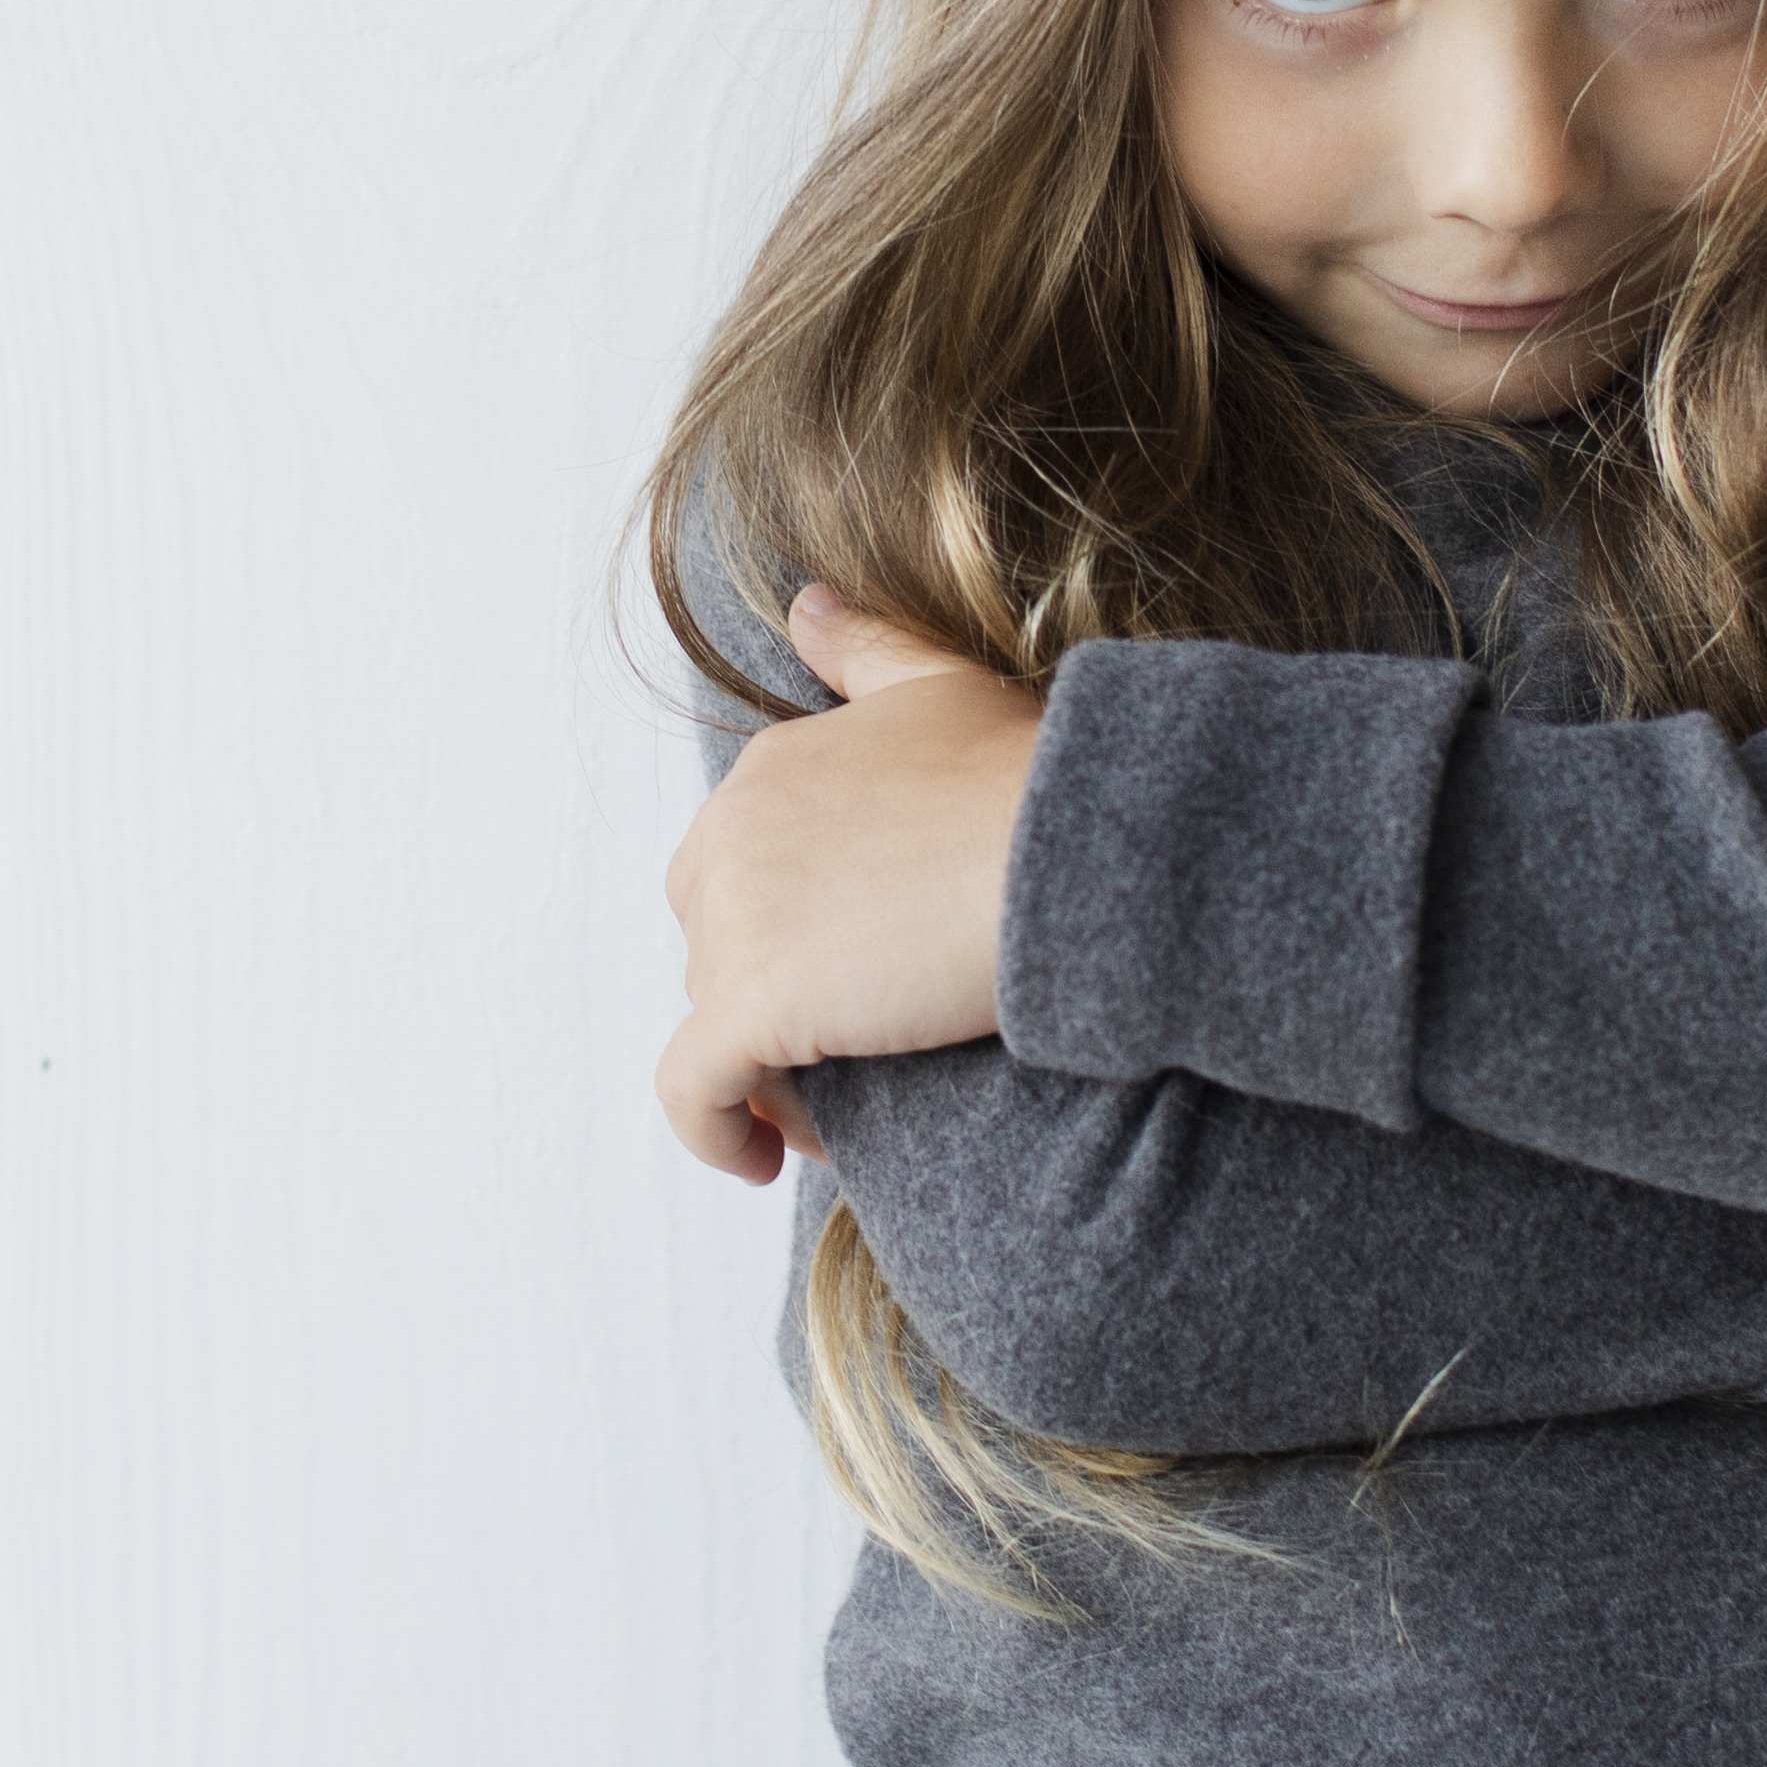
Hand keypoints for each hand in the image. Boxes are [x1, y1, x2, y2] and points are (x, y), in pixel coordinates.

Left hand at [653, 583, 1043, 1182]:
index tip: (857, 979)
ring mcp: (733, 920)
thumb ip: (867, 650)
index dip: (790, 933)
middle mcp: (730, 833)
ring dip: (768, 1069)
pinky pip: (694, 1091)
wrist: (1072, 855)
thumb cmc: (1034, 779)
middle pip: (717, 943)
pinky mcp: (748, 1009)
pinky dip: (715, 1132)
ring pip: (714, 1021)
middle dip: (772, 999)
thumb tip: (806, 606)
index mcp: (770, 769)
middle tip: (855, 1052)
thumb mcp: (943, 687)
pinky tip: (766, 1161)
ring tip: (847, 1109)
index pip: (740, 869)